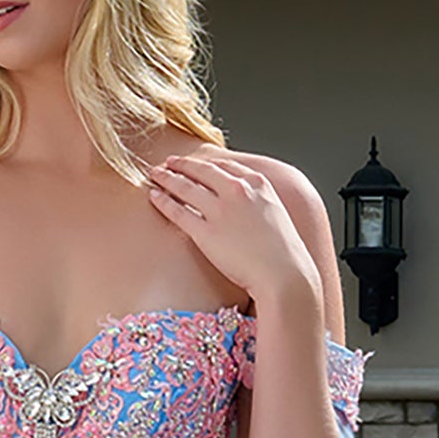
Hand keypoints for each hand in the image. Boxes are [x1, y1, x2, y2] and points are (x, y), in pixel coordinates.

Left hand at [143, 151, 319, 310]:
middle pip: (202, 171)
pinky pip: (178, 211)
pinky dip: (163, 201)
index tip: (195, 162)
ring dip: (167, 178)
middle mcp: (237, 191)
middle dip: (182, 164)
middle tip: (168, 162)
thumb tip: (246, 206)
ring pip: (186, 187)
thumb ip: (258, 202)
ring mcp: (220, 211)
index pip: (225, 165)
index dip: (205, 162)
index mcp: (258, 184)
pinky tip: (154, 196)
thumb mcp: (276, 214)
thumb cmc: (284, 254)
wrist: (284, 275)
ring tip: (155, 174)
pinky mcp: (206, 232)